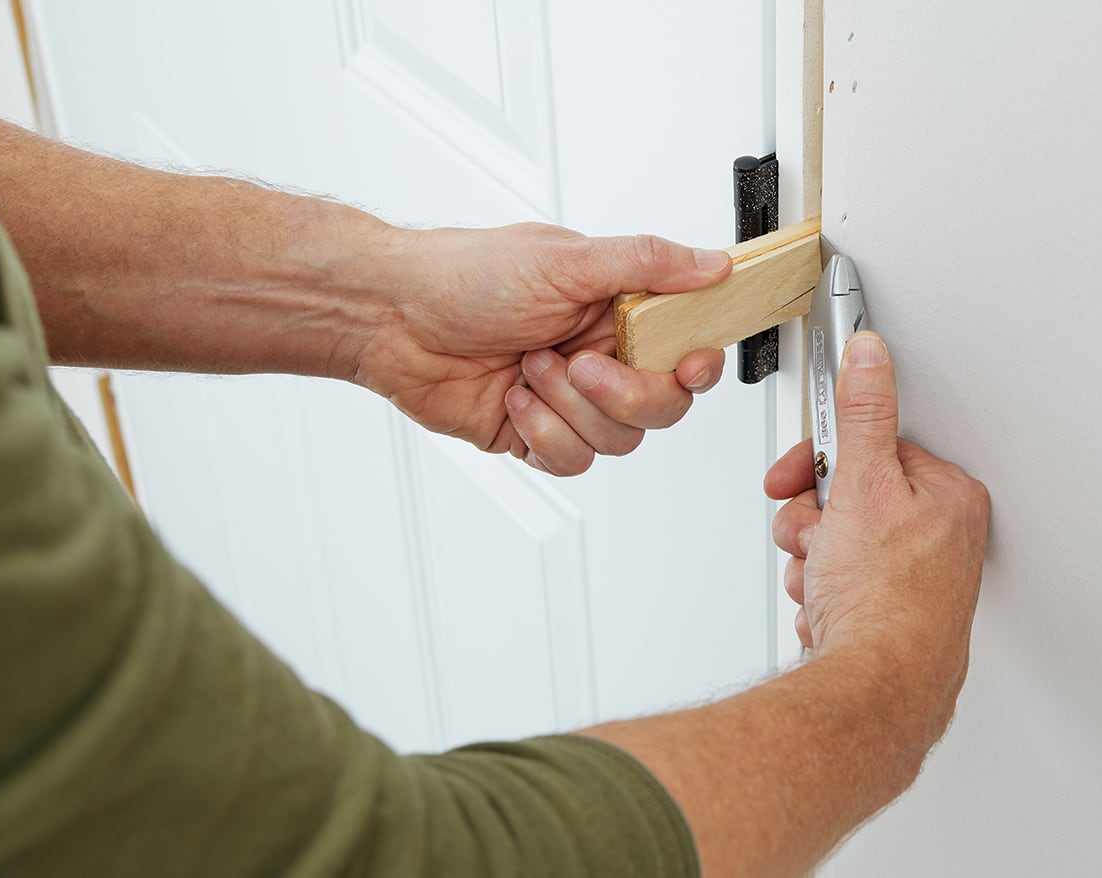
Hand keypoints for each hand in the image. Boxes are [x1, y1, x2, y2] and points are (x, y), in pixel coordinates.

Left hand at [353, 222, 731, 473]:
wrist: (389, 316)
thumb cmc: (463, 275)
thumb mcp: (564, 258)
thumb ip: (646, 263)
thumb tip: (712, 262)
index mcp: (614, 308)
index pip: (684, 347)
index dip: (695, 366)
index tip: (687, 366)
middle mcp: (598, 354)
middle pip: (661, 406)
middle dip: (623, 394)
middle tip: (579, 364)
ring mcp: (568, 399)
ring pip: (618, 439)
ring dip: (570, 408)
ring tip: (529, 368)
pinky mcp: (536, 433)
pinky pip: (572, 459)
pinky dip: (544, 434)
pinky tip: (514, 400)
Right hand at [764, 332, 989, 718]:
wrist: (877, 689)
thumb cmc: (884, 600)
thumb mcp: (862, 484)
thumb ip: (862, 412)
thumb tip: (870, 353)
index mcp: (949, 496)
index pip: (873, 449)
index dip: (823, 462)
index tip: (797, 474)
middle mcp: (944, 537)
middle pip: (852, 497)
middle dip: (814, 521)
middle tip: (814, 539)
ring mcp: (921, 581)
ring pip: (841, 544)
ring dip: (814, 560)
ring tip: (822, 582)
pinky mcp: (896, 615)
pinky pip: (844, 585)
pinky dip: (825, 594)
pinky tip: (828, 608)